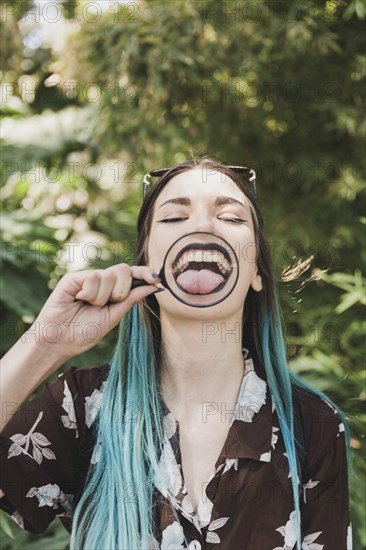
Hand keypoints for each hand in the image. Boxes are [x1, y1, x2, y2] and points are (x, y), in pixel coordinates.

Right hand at [28, 264, 160, 359]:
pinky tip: (78, 299)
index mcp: (113, 291)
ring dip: (102, 297)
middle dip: (121, 290)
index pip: (132, 275)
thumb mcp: (114, 316)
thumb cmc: (84, 332)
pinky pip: (93, 277)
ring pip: (108, 275)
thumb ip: (131, 299)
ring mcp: (88, 278)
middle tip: (108, 304)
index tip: (156, 279)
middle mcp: (102, 282)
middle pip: (123, 270)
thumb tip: (155, 285)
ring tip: (88, 305)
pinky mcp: (74, 278)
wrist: (60, 342)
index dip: (145, 273)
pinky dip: (89, 293)